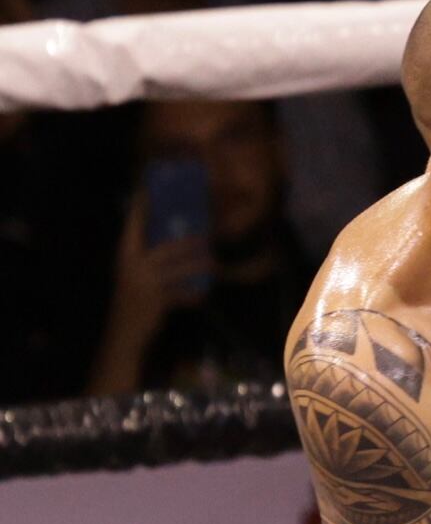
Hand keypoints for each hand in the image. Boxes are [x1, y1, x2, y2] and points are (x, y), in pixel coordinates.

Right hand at [108, 195, 210, 343]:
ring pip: (180, 270)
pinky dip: (194, 295)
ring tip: (213, 263)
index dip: (140, 208)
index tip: (145, 188)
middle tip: (208, 236)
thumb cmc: (132, 302)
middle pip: (167, 248)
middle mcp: (132, 266)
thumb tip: (172, 241)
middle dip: (190, 243)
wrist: (124, 335)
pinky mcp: (156, 302)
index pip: (133, 226)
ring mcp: (144, 284)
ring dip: (199, 267)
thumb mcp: (133, 276)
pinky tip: (204, 295)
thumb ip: (146, 259)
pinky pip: (182, 295)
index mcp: (124, 256)